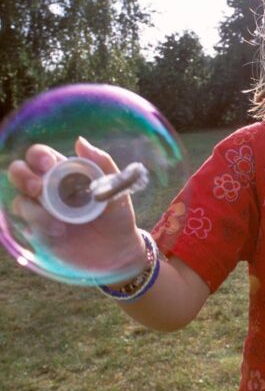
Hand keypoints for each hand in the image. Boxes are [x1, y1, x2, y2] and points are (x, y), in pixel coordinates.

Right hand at [7, 138, 145, 276]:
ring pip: (20, 201)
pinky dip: (38, 226)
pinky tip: (58, 231)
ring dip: (33, 209)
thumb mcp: (116, 188)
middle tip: (38, 188)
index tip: (48, 163)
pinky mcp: (39, 233)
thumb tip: (79, 141)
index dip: (38, 155)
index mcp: (64, 174)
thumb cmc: (117, 215)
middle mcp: (48, 190)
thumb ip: (102, 163)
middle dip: (22, 176)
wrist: (119, 250)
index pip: (40, 156)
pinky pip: (26, 225)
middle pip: (19, 173)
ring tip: (58, 223)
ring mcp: (41, 211)